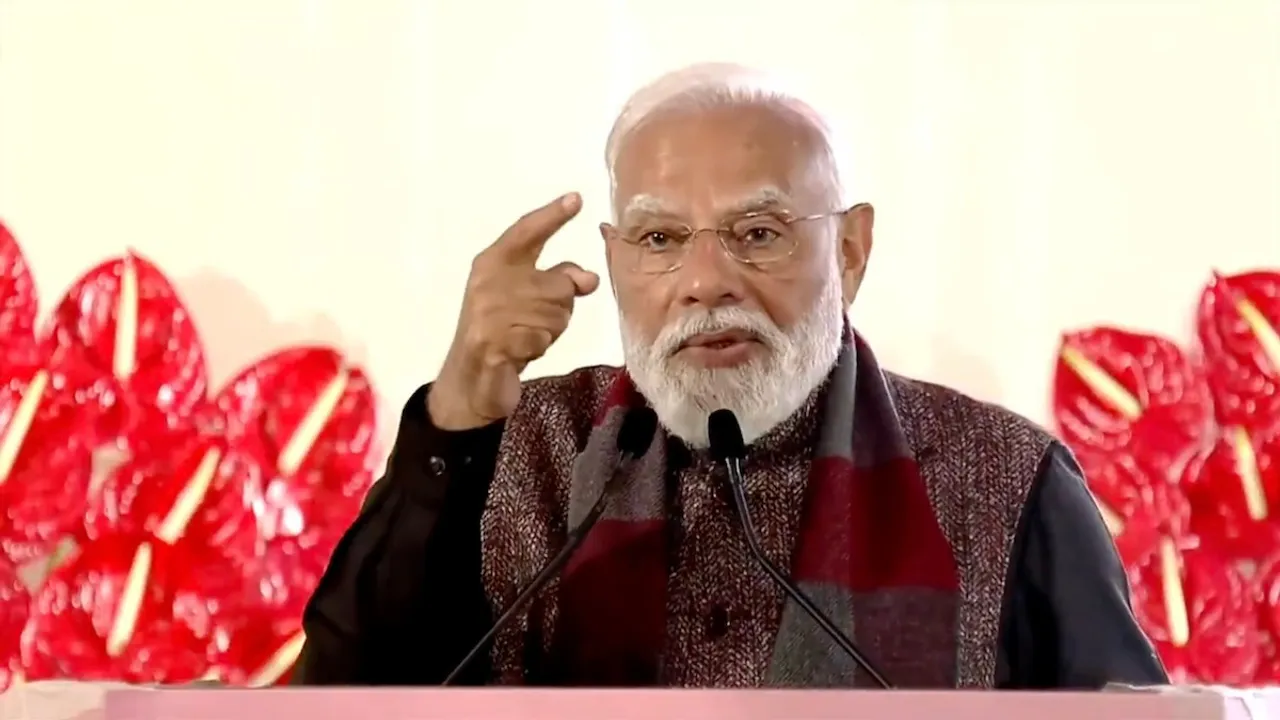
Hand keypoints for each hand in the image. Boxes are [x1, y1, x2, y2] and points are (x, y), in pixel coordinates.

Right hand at [428, 193, 599, 429]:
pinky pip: (542, 339)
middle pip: (559, 284)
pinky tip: (520, 354)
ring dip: (549, 331)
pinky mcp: (492, 342)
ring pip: (556, 314)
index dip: (552, 216)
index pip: (526, 232)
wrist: (470, 381)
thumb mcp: (529, 302)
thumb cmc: (503, 333)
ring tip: (525, 337)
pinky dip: (538, 349)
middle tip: (533, 323)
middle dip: (558, 309)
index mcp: (493, 262)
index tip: (576, 199)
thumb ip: (558, 282)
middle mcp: (488, 281)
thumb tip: (590, 278)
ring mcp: (488, 312)